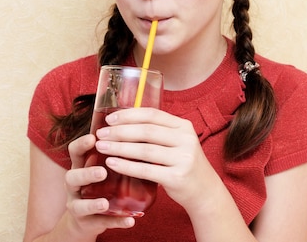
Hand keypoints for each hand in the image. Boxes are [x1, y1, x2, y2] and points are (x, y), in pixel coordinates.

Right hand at [62, 134, 135, 237]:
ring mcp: (78, 205)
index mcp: (80, 167)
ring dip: (93, 204)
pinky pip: (101, 223)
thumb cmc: (99, 186)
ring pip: (79, 205)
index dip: (81, 144)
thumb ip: (115, 157)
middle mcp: (74, 186)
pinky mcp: (87, 223)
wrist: (87, 218)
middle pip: (72, 177)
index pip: (75, 152)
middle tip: (102, 172)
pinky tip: (130, 221)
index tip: (93, 138)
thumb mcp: (102, 170)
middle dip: (86, 174)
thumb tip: (145, 140)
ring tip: (105, 203)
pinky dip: (116, 222)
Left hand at [93, 107, 218, 210]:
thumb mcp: (176, 143)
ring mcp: (184, 159)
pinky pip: (146, 170)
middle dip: (120, 131)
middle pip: (146, 131)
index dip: (128, 115)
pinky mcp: (177, 177)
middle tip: (101, 133)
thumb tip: (121, 122)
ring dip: (119, 147)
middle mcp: (186, 139)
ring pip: (145, 150)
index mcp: (184, 126)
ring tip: (102, 147)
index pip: (152, 114)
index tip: (109, 119)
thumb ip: (157, 132)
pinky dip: (127, 166)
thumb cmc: (182, 164)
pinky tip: (112, 163)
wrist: (204, 192)